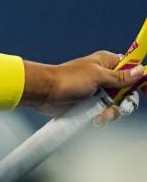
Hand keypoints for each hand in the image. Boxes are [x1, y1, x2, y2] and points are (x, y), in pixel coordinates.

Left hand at [26, 51, 144, 119]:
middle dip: (126, 100)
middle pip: (129, 90)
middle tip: (120, 105)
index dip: (141, 79)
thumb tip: (141, 70)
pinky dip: (104, 116)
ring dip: (114, 111)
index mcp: (107, 63)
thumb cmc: (68, 79)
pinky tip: (96, 118)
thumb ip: (120, 77)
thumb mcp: (97, 76)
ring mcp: (99, 91)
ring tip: (102, 115)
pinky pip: (106, 112)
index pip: (132, 68)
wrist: (45, 93)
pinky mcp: (91, 104)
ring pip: (119, 104)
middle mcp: (105, 77)